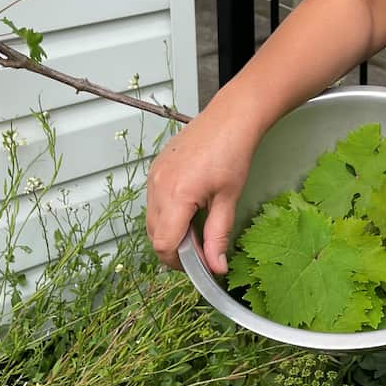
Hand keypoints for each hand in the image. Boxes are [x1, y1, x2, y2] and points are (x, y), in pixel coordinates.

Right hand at [145, 104, 260, 272]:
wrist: (230, 117)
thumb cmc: (233, 152)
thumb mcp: (229, 198)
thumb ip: (218, 235)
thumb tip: (216, 267)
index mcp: (176, 196)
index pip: (165, 245)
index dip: (180, 262)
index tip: (199, 265)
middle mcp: (158, 187)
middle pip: (155, 235)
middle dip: (176, 249)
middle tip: (202, 250)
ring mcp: (154, 177)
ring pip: (153, 220)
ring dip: (171, 231)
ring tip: (198, 228)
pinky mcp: (156, 169)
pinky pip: (154, 202)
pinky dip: (167, 214)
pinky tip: (190, 209)